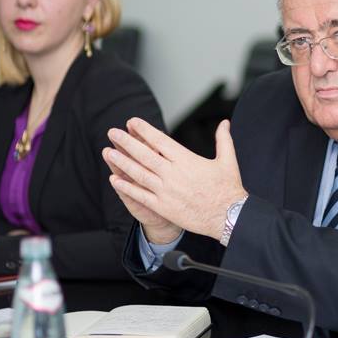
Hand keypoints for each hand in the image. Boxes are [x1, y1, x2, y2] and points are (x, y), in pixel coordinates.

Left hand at [103, 118, 245, 242]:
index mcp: (186, 160)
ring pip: (138, 173)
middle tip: (113, 133)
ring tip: (109, 152)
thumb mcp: (228, 160)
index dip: (144, 130)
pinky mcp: (163, 206)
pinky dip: (126, 187)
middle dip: (126, 142)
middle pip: (144, 154)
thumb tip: (225, 123)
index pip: (160, 141)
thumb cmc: (228, 188)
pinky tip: (115, 180)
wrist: (228, 216)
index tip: (132, 122)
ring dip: (122, 162)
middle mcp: (173, 173)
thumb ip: (223, 139)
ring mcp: (166, 190)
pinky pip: (140, 195)